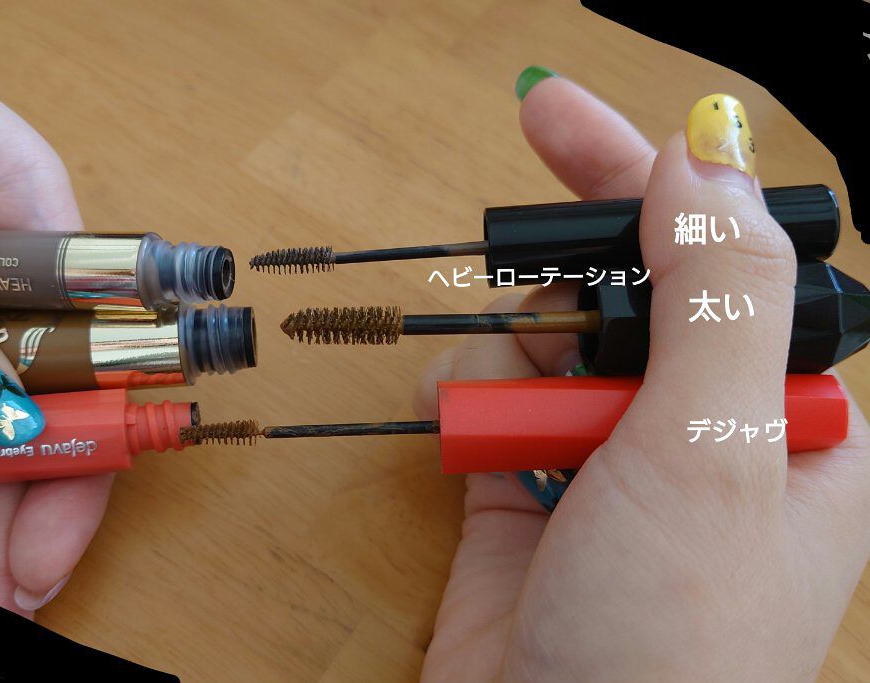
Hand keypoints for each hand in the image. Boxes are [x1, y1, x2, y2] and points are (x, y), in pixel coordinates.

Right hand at [416, 70, 869, 680]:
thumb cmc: (667, 639)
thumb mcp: (713, 448)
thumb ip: (716, 294)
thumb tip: (701, 158)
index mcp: (780, 421)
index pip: (720, 266)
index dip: (646, 186)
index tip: (559, 121)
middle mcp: (696, 439)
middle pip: (624, 299)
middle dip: (567, 273)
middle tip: (522, 227)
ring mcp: (605, 469)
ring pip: (546, 348)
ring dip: (515, 351)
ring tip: (507, 395)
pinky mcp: (523, 499)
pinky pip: (493, 409)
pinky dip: (471, 400)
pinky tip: (460, 418)